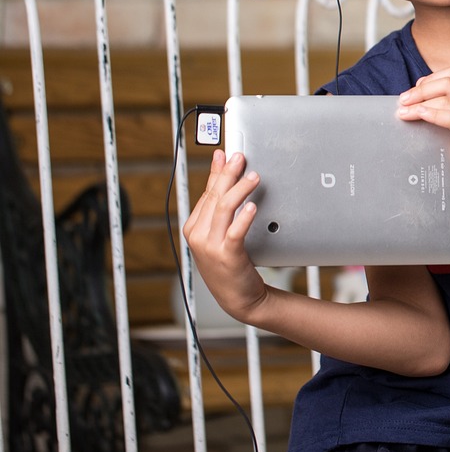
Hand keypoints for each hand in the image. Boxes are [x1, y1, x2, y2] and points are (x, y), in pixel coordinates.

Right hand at [181, 149, 268, 322]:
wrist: (238, 297)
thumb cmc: (230, 262)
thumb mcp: (219, 233)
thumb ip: (219, 206)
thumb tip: (222, 173)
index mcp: (193, 228)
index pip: (207, 193)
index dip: (217, 172)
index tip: (225, 154)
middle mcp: (198, 236)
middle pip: (214, 197)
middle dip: (228, 174)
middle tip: (241, 158)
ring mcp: (210, 246)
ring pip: (224, 209)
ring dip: (240, 189)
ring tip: (253, 177)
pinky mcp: (227, 255)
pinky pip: (235, 231)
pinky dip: (243, 217)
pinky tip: (252, 206)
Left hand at [396, 68, 449, 195]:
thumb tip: (420, 90)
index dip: (428, 80)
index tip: (412, 91)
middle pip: (447, 83)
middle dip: (420, 91)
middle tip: (402, 101)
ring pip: (445, 99)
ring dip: (420, 104)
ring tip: (404, 112)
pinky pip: (449, 117)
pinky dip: (430, 114)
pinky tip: (419, 115)